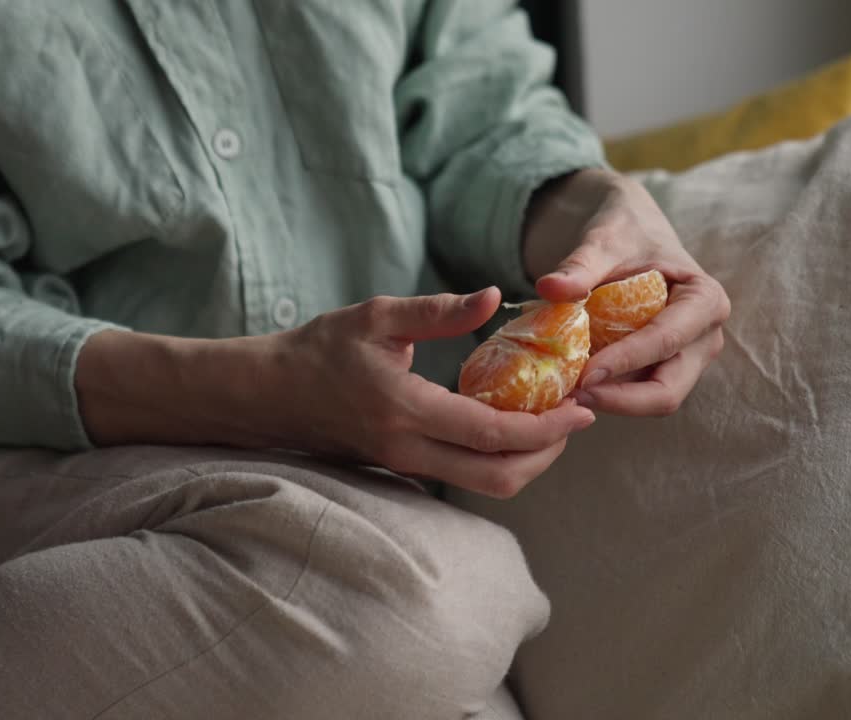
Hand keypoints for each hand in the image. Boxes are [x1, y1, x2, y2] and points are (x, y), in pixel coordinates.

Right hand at [266, 288, 595, 496]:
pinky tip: (512, 424)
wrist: (268, 396)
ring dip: (526, 460)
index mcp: (405, 409)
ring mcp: (405, 467)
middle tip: (575, 419)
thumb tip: (495, 297)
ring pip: (483, 485)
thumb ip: (438, 311)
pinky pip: (463, 475)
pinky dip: (498, 458)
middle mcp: (408, 450)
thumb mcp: (376, 317)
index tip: (582, 408)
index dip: (546, 428)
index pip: (492, 435)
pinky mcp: (403, 470)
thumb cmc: (319, 350)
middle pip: (498, 478)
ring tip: (551, 421)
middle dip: (547, 454)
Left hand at [523, 169, 729, 415]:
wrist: (633, 233)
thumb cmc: (626, 232)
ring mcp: (689, 358)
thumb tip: (549, 287)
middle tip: (573, 396)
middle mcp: (706, 337)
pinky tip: (574, 388)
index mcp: (706, 300)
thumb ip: (580, 266)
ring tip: (568, 394)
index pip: (666, 341)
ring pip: (654, 401)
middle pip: (669, 391)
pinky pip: (639, 393)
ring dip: (612, 402)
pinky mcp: (666, 369)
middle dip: (620, 399)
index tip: (584, 375)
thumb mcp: (603, 241)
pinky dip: (609, 395)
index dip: (626, 362)